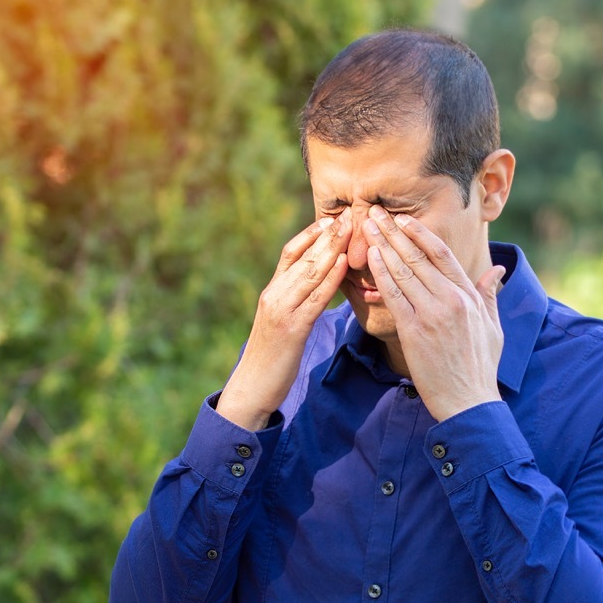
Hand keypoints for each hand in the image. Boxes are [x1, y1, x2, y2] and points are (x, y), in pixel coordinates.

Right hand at [217, 212, 349, 429]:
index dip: (310, 234)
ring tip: (350, 231)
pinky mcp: (292, 328)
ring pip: (309, 273)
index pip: (290, 253)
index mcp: (271, 293)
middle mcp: (273, 295)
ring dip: (332, 250)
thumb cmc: (270, 359)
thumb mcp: (279, 324)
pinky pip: (315, 298)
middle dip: (327, 235)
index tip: (330, 219)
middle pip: (302, 257)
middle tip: (348, 215)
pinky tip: (344, 265)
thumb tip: (311, 290)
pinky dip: (330, 280)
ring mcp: (282, 310)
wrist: (252, 387)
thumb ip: (292, 304)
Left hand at [363, 205, 504, 421]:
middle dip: (394, 232)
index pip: (442, 254)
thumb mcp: (493, 326)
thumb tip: (497, 270)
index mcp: (469, 296)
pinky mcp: (414, 331)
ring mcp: (432, 314)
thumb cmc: (481, 367)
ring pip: (404, 271)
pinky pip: (394, 295)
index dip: (420, 234)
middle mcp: (451, 299)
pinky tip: (369, 257)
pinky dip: (381, 273)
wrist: (469, 402)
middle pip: (418, 257)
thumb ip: (490, 294)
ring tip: (365, 226)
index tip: (403, 219)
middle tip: (374, 212)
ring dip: (382, 245)